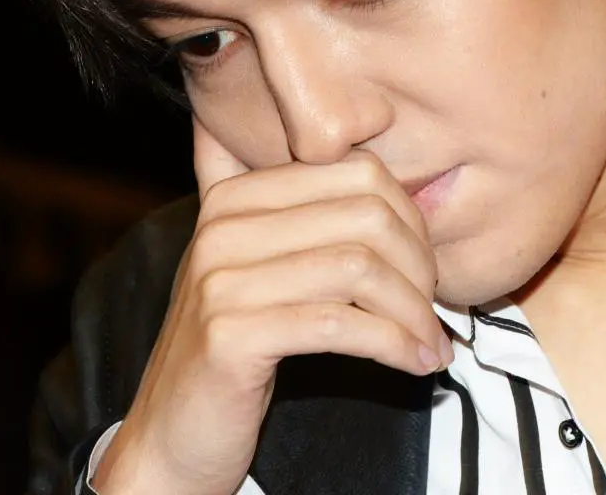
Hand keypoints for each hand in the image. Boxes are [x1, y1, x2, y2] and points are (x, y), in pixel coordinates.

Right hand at [90, 146, 448, 494]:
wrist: (172, 430)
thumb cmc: (235, 348)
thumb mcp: (260, 267)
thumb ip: (305, 218)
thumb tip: (398, 189)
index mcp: (237, 195)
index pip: (358, 173)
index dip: (411, 221)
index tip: (426, 269)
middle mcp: (223, 225)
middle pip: (366, 215)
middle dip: (420, 267)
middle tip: (434, 312)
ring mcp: (221, 279)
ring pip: (359, 268)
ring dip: (413, 313)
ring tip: (431, 344)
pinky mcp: (230, 335)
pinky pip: (339, 325)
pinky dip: (392, 344)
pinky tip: (412, 363)